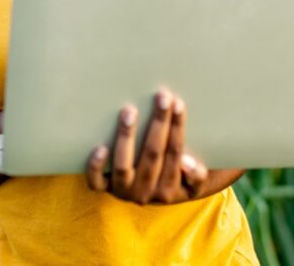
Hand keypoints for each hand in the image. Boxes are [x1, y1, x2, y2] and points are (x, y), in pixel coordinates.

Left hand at [84, 89, 210, 204]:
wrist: (159, 196)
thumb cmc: (180, 180)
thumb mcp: (195, 184)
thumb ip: (197, 176)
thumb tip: (186, 162)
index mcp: (170, 190)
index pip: (175, 153)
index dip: (177, 128)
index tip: (178, 103)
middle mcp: (146, 192)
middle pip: (152, 155)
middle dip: (158, 123)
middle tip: (162, 97)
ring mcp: (124, 191)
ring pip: (123, 166)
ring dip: (126, 137)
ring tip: (129, 111)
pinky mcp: (106, 188)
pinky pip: (96, 182)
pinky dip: (96, 166)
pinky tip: (100, 146)